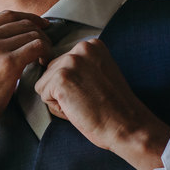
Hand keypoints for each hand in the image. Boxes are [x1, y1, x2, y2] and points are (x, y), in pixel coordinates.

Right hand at [0, 11, 51, 161]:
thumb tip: (2, 48)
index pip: (5, 16)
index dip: (27, 18)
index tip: (39, 25)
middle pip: (21, 22)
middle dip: (39, 32)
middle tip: (46, 46)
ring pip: (32, 34)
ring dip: (44, 44)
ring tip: (45, 58)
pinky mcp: (8, 64)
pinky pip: (37, 47)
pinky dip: (46, 52)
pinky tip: (44, 63)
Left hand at [33, 38, 169, 169]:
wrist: (126, 125)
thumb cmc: (114, 106)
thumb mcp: (99, 73)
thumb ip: (80, 66)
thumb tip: (52, 69)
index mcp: (92, 44)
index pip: (63, 63)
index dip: (74, 83)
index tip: (95, 90)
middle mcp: (81, 47)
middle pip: (51, 71)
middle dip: (64, 89)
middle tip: (88, 99)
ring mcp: (70, 62)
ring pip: (45, 83)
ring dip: (60, 98)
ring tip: (84, 103)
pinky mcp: (61, 78)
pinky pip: (42, 94)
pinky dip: (57, 107)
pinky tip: (78, 107)